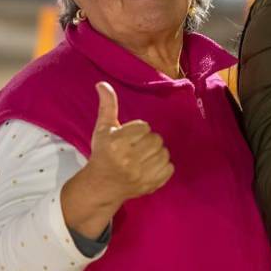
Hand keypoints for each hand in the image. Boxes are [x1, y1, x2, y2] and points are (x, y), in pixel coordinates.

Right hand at [84, 82, 173, 202]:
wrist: (101, 186)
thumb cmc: (103, 153)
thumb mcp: (103, 129)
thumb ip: (107, 105)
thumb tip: (102, 83)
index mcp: (116, 144)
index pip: (144, 127)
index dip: (138, 131)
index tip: (128, 138)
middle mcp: (128, 160)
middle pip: (156, 139)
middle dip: (148, 141)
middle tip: (137, 148)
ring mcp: (140, 175)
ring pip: (164, 153)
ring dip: (156, 153)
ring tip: (143, 157)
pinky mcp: (150, 185)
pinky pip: (170, 168)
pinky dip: (163, 166)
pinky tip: (149, 167)